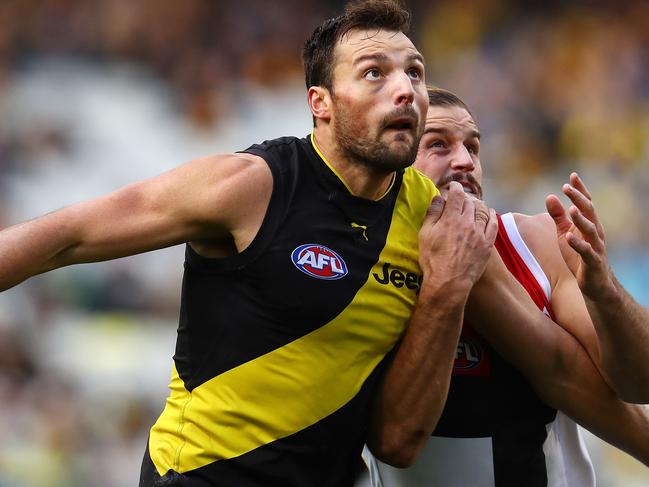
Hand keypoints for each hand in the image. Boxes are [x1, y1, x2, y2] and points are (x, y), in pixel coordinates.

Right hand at [419, 182, 497, 291]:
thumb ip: (432, 214)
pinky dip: (491, 216)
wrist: (448, 282)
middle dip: (464, 197)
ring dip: (478, 205)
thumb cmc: (433, 260)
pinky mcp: (487, 244)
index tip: (452, 186)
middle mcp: (467, 223)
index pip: (456, 194)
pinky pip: (493, 225)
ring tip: (473, 205)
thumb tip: (438, 198)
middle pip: (470, 202)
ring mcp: (480, 233)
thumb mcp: (425, 235)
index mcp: (451, 218)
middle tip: (460, 199)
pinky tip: (490, 213)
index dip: (455, 187)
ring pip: (483, 211)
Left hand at [545, 172, 614, 297]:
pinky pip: (586, 252)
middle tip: (567, 187)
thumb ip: (558, 216)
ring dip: (580, 219)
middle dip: (578, 199)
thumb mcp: (565, 233)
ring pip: (590, 230)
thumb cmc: (578, 256)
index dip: (580, 190)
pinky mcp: (592, 262)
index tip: (572, 176)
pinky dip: (578, 244)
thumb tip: (549, 196)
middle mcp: (595, 233)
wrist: (595, 284)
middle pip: (589, 212)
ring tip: (571, 208)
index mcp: (589, 224)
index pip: (585, 204)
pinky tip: (569, 236)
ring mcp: (595, 247)